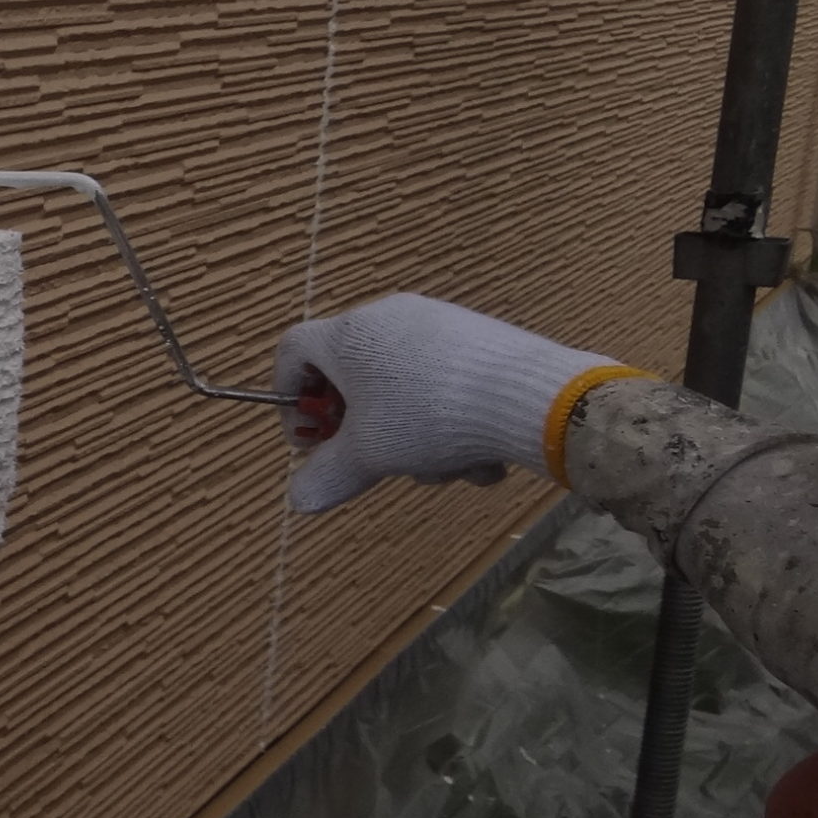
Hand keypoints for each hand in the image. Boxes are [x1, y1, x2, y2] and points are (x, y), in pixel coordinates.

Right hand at [274, 294, 622, 513]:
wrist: (527, 397)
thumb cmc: (427, 417)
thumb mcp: (367, 456)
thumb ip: (327, 476)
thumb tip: (300, 499)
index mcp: (348, 335)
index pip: (292, 353)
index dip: (289, 400)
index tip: (310, 440)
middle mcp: (387, 318)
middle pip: (352, 378)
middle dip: (364, 430)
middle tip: (376, 460)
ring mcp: (435, 323)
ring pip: (403, 390)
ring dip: (414, 438)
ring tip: (443, 467)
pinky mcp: (476, 336)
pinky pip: (443, 383)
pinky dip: (450, 423)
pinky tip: (477, 455)